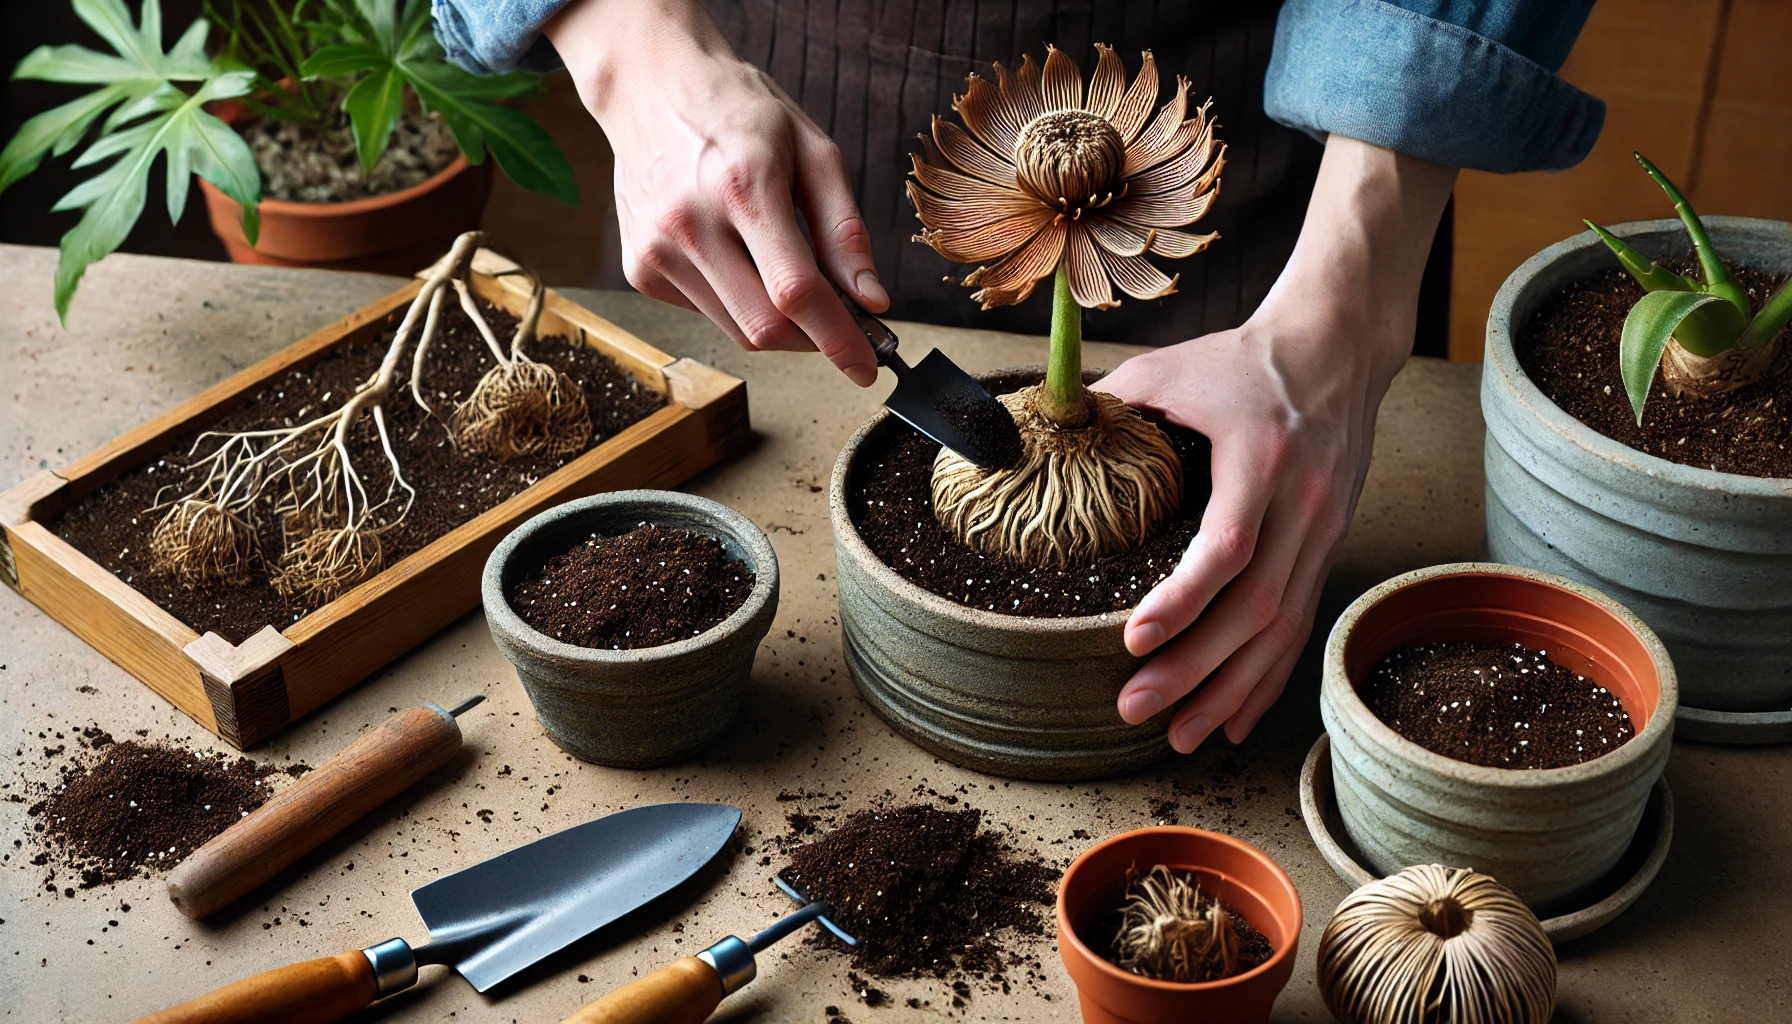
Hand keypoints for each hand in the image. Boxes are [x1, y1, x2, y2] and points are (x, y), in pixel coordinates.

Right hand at [545, 0, 886, 384]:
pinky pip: (709, 314)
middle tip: (844, 324)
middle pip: (765, 327)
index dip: (838, 339)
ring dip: (780, 325)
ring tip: (792, 279)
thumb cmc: (739, 110)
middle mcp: (691, 224)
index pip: (796, 291)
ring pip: (738, 331)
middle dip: (814, 340)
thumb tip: (870, 298)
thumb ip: (844, 229)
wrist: (649, 85)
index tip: (867, 368)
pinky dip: (740, 304)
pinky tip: (741, 260)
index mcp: (742, 186)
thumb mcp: (812, 150)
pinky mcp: (640, 269)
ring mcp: (658, 251)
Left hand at [1101, 135, 1457, 752]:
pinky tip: (1235, 720)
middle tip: (1134, 706)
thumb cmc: (1243, 358)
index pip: (1230, 544)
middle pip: (1256, 606)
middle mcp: (1304, 502)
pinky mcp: (1327, 546)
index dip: (1184, 599)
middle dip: (1195, 667)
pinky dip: (1267, 679)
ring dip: (1231, 690)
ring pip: (1283, 629)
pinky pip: (1301, 625)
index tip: (1134, 638)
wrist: (1337, 344)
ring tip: (1182, 736)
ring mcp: (1324, 530)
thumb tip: (1040, 436)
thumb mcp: (1169, 369)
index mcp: (1263, 455)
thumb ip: (1107, 405)